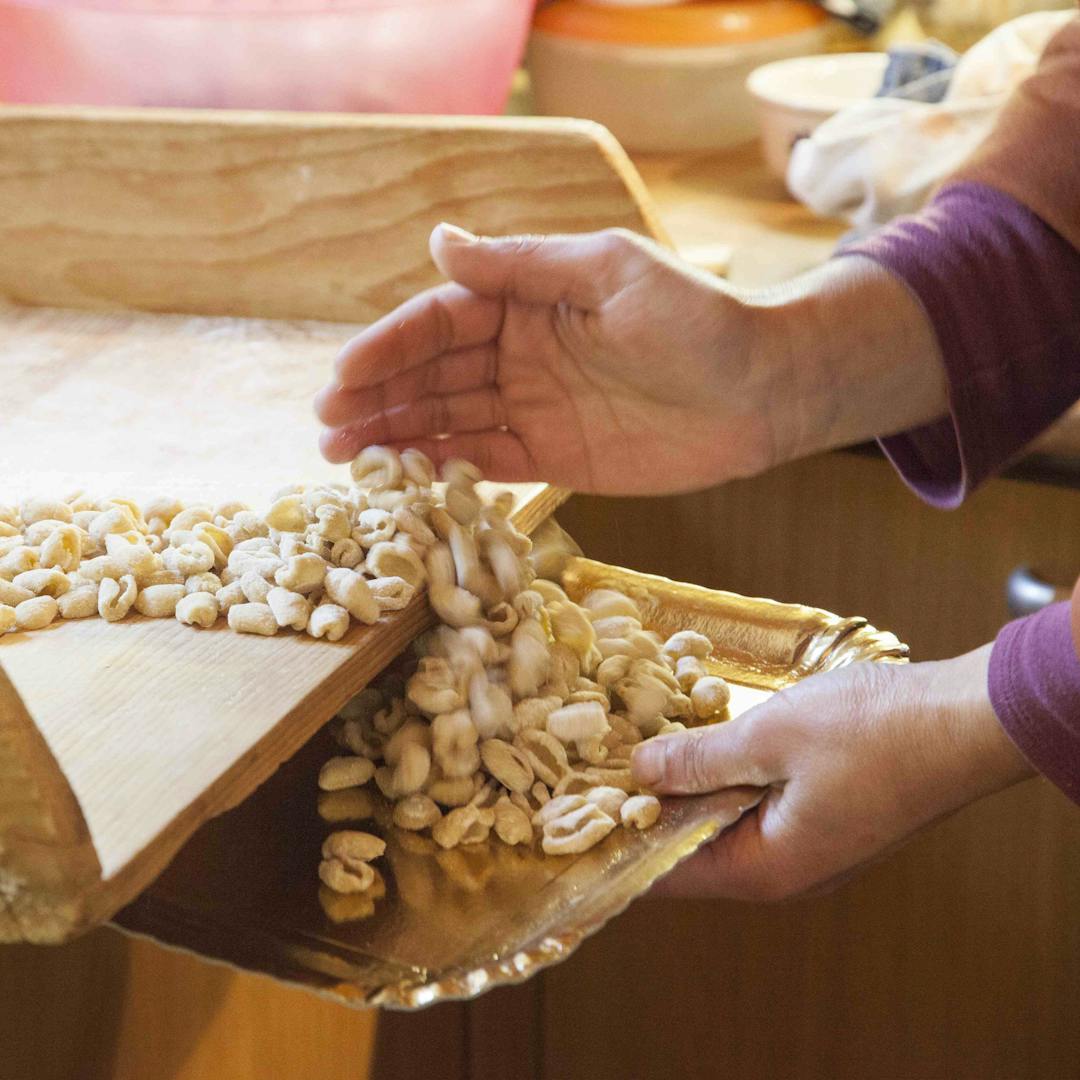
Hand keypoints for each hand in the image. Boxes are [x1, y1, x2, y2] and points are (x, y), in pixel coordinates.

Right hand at [315, 225, 947, 495]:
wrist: (762, 392)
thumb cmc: (697, 318)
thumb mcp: (609, 271)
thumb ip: (523, 266)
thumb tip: (439, 243)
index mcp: (528, 298)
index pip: (440, 320)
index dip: (388, 348)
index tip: (342, 376)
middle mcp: (520, 352)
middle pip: (432, 375)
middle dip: (376, 400)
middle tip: (326, 431)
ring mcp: (535, 407)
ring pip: (449, 421)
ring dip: (397, 438)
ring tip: (345, 461)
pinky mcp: (556, 458)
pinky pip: (488, 463)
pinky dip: (447, 469)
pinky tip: (407, 478)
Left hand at [630, 646, 1033, 899]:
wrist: (963, 721)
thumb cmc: (872, 733)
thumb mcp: (768, 738)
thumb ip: (698, 759)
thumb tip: (642, 774)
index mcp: (764, 867)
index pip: (667, 873)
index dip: (618, 841)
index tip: (574, 810)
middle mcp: (783, 869)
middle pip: (693, 848)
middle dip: (648, 807)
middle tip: (601, 763)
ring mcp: (807, 843)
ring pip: (724, 822)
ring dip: (688, 786)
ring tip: (641, 745)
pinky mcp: (824, 813)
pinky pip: (757, 803)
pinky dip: (725, 775)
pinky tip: (704, 738)